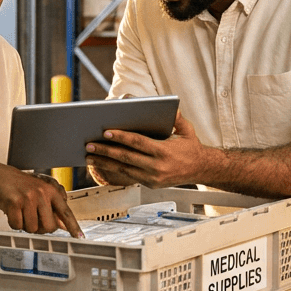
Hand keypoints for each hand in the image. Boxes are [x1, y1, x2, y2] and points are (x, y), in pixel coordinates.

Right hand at [0, 162, 83, 237]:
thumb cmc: (20, 185)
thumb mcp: (40, 191)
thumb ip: (53, 207)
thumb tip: (63, 225)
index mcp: (51, 191)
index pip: (66, 212)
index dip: (73, 226)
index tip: (79, 237)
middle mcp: (41, 193)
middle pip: (49, 227)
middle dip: (41, 227)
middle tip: (33, 218)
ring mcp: (28, 198)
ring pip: (32, 228)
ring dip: (25, 225)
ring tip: (22, 212)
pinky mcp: (14, 203)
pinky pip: (17, 226)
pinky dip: (14, 223)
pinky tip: (13, 212)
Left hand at [84, 111, 211, 188]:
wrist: (201, 169)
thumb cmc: (191, 147)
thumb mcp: (187, 129)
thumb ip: (176, 117)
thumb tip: (166, 105)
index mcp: (165, 151)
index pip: (138, 143)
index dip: (121, 137)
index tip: (106, 132)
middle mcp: (157, 167)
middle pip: (126, 157)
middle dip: (106, 150)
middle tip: (89, 144)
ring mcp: (153, 178)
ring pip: (123, 169)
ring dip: (104, 162)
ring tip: (89, 155)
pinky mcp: (150, 184)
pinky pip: (128, 175)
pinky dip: (114, 169)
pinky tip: (102, 163)